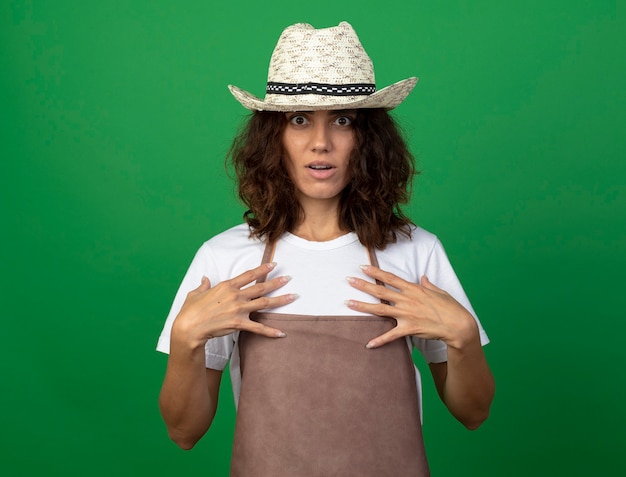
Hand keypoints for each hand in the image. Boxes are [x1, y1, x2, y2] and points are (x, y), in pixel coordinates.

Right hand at [171, 262, 296, 348]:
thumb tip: (204, 279)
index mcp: (226, 286)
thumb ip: (203, 286)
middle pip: (261, 287)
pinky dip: (270, 331)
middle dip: (277, 282)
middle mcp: (235, 296)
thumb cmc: (190, 311)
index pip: (248, 275)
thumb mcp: (195, 294)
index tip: (273, 264)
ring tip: (293, 297)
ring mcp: (238, 309)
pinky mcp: (239, 324)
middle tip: (289, 278)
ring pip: (264, 303)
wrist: (189, 327)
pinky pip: (258, 327)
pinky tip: (281, 333)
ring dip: (280, 300)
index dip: (262, 269)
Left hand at [346, 266, 478, 349]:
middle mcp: (407, 300)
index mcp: (414, 289)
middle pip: (381, 291)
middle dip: (363, 285)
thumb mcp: (439, 291)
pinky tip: (368, 344)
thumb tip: (423, 276)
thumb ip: (428, 284)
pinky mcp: (409, 329)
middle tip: (348, 280)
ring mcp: (407, 314)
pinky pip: (391, 335)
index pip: (391, 278)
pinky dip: (380, 340)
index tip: (362, 267)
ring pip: (380, 309)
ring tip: (348, 303)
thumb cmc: (451, 308)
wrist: (458, 325)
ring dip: (363, 306)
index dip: (375, 272)